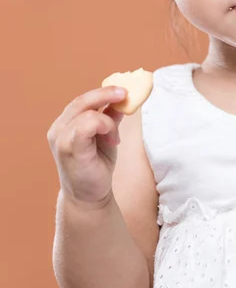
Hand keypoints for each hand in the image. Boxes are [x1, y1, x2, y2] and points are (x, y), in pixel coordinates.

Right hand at [47, 86, 126, 207]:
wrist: (89, 197)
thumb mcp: (106, 136)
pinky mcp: (68, 148)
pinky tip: (112, 139)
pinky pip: (86, 125)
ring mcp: (60, 138)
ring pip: (86, 112)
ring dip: (107, 120)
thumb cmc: (96, 166)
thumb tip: (122, 99)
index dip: (103, 92)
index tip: (124, 90)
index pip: (83, 99)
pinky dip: (104, 126)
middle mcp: (58, 128)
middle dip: (106, 94)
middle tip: (125, 94)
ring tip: (113, 137)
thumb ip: (110, 117)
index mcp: (66, 123)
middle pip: (82, 101)